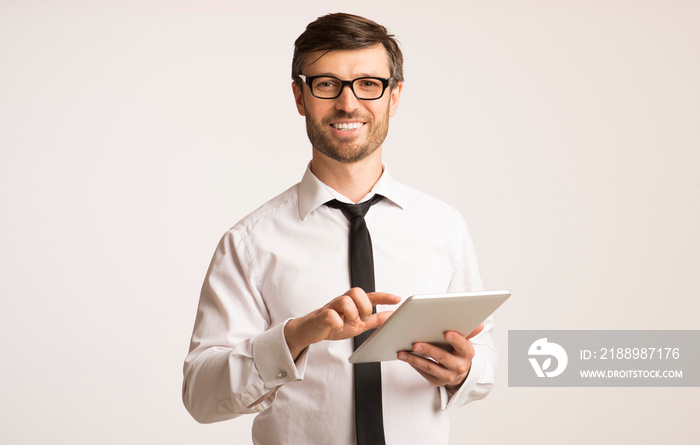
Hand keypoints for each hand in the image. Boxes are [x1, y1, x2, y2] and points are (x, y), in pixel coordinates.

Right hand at [285, 288, 399, 358]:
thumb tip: (391, 315)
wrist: (311, 331)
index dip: (384, 297)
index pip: (370, 295)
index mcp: (353, 303)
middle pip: (356, 292)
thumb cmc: (334, 325)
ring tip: (349, 323)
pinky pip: (330, 315)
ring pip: (345, 300)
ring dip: (351, 314)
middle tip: (362, 318)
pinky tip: (338, 328)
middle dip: (364, 306)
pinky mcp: (321, 316)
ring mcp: (331, 307)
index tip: (397, 299)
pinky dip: (337, 323)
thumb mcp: (358, 324)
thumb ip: (374, 320)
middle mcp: (342, 302)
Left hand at [397, 324, 483, 390]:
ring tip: (402, 352)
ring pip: (430, 367)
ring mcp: (448, 376)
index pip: (463, 346)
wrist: (459, 371)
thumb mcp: (465, 341)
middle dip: (428, 350)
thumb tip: (480, 323)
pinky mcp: (437, 381)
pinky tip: (405, 357)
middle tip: (415, 343)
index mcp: (467, 353)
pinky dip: (413, 364)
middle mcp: (459, 366)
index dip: (456, 340)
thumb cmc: (458, 350)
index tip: (447, 333)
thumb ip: (469, 331)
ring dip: (415, 359)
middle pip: (442, 357)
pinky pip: (423, 372)